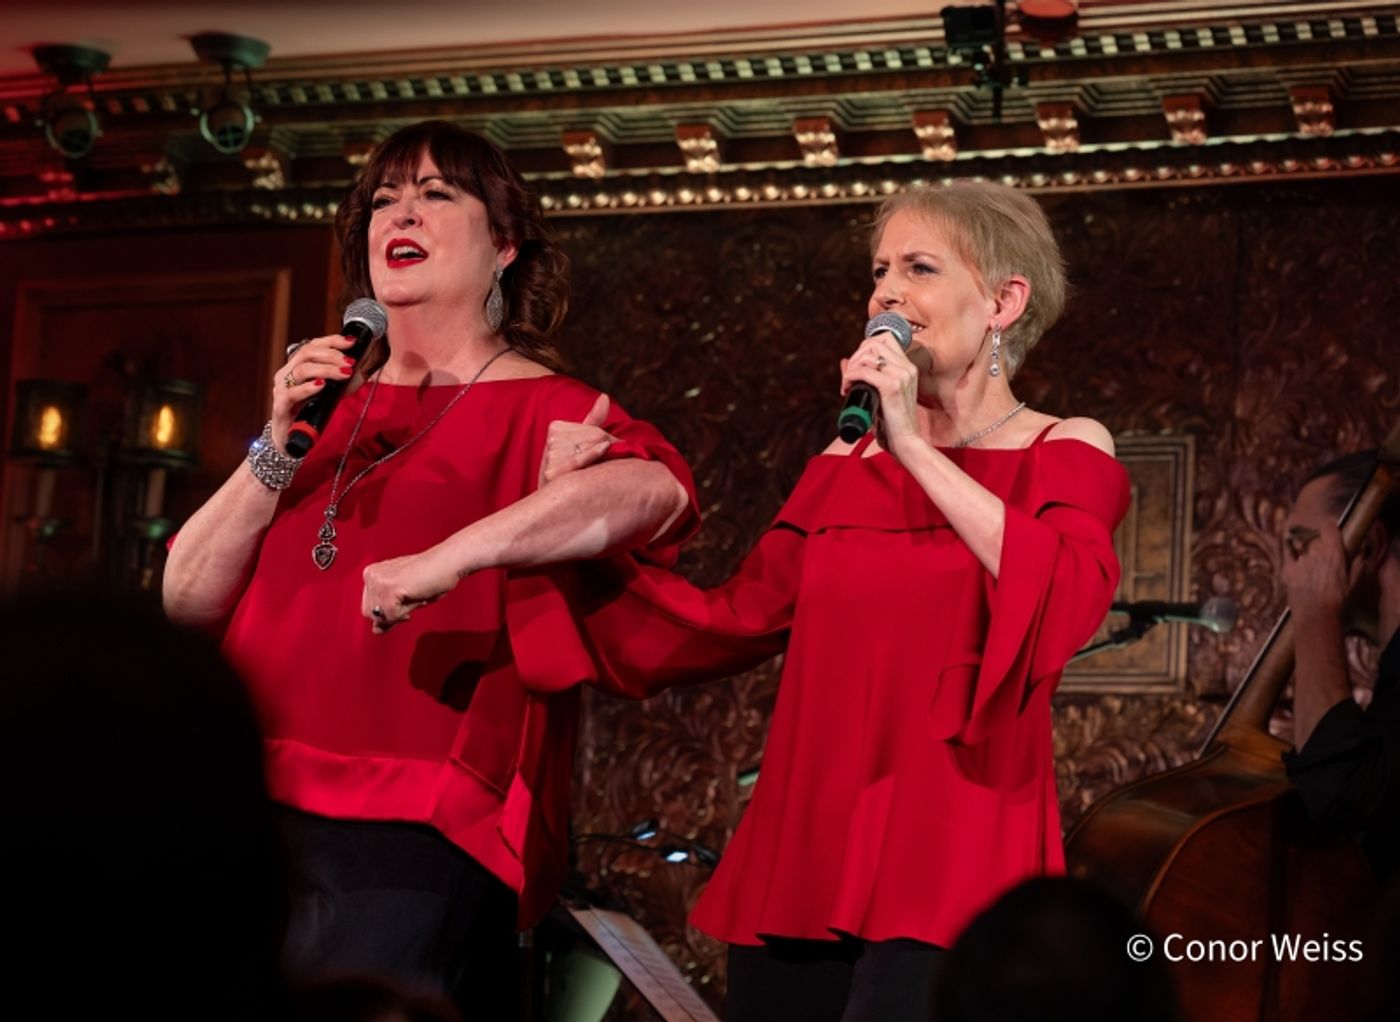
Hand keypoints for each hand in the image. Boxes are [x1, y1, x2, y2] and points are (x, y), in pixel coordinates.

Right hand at [271, 334, 360, 451]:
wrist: (291, 441)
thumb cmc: (310, 414)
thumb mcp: (328, 393)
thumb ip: (339, 379)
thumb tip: (359, 365)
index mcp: (296, 367)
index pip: (312, 346)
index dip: (332, 341)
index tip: (351, 342)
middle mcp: (286, 374)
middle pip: (307, 353)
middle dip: (332, 355)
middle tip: (350, 362)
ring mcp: (281, 390)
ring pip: (301, 370)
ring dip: (326, 369)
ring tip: (344, 373)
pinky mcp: (280, 407)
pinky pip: (292, 393)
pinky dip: (308, 388)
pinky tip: (322, 386)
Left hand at [361, 549, 458, 633]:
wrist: (447, 563)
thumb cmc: (430, 576)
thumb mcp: (403, 599)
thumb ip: (387, 613)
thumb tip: (376, 630)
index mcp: (372, 573)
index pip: (368, 607)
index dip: (386, 612)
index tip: (403, 603)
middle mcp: (371, 575)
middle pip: (369, 614)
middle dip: (391, 614)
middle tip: (410, 601)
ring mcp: (378, 581)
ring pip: (380, 616)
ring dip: (400, 612)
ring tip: (414, 595)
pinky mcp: (389, 588)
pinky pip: (391, 616)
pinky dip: (406, 611)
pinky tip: (416, 596)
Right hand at [537, 393, 614, 487]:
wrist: (549, 503)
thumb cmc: (567, 473)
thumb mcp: (578, 444)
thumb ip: (593, 420)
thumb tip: (605, 396)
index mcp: (556, 427)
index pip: (594, 428)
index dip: (608, 441)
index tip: (610, 455)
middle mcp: (552, 439)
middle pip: (595, 437)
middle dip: (608, 450)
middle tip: (608, 466)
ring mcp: (550, 455)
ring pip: (591, 448)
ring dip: (603, 460)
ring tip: (595, 474)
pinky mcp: (551, 473)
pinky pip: (579, 458)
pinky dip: (593, 453)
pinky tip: (604, 449)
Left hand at [840, 334, 919, 454]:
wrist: (905, 443)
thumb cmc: (892, 423)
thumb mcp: (879, 395)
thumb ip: (865, 376)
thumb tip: (844, 362)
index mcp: (908, 367)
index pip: (885, 338)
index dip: (865, 347)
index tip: (857, 367)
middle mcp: (907, 368)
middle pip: (873, 342)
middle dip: (855, 357)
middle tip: (848, 377)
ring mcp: (901, 375)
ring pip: (867, 354)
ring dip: (851, 367)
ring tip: (847, 384)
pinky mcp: (892, 387)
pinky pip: (864, 371)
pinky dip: (850, 377)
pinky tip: (847, 389)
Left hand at [1281, 520, 1347, 623]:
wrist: (1316, 613)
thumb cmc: (1338, 598)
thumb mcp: (1353, 581)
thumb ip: (1356, 563)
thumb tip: (1360, 552)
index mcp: (1333, 550)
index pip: (1329, 527)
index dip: (1329, 528)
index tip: (1330, 530)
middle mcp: (1315, 550)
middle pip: (1316, 540)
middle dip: (1320, 547)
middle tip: (1325, 560)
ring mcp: (1300, 559)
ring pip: (1304, 550)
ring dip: (1308, 556)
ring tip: (1313, 571)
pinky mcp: (1287, 568)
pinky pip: (1287, 553)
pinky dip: (1289, 550)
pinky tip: (1288, 546)